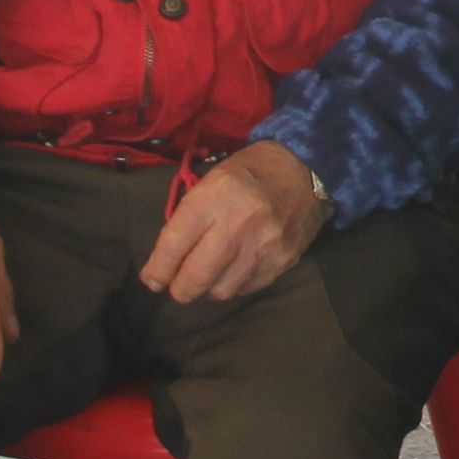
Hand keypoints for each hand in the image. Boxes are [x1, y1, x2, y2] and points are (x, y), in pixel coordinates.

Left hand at [145, 138, 330, 309]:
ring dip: (209, 288)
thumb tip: (166, 259)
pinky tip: (235, 269)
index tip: (152, 279)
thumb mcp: (211, 179)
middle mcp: (237, 224)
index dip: (158, 270)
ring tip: (210, 275)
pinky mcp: (282, 261)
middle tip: (178, 286)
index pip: (174, 245)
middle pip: (196, 277)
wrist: (306, 168)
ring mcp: (263, 246)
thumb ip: (189, 217)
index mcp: (213, 196)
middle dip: (180, 289)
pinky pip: (247, 289)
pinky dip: (235, 284)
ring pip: (221, 290)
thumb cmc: (250, 171)